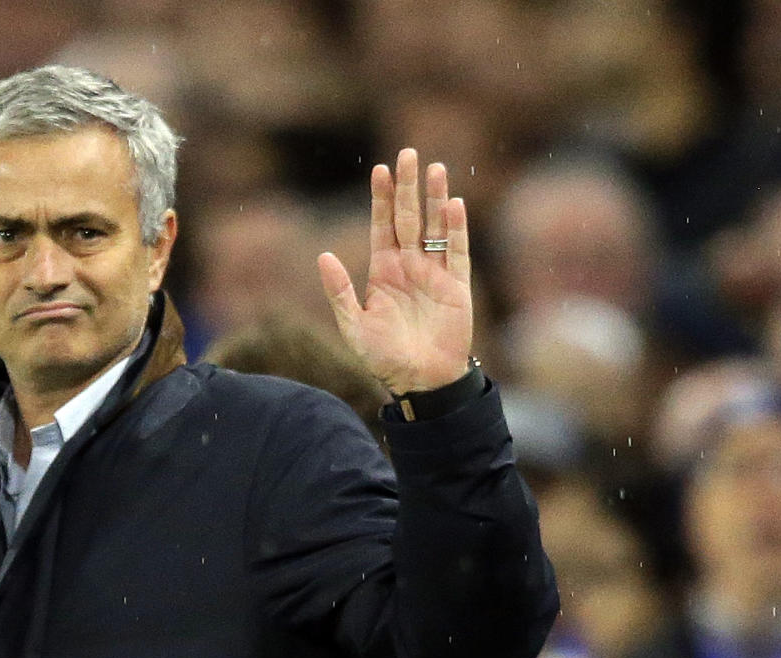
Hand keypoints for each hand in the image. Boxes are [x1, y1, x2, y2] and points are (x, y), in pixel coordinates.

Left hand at [318, 148, 472, 393]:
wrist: (421, 381)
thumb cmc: (384, 357)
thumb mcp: (354, 326)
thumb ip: (339, 291)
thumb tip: (322, 255)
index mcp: (383, 271)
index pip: (382, 226)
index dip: (381, 198)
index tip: (380, 169)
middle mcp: (409, 266)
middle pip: (408, 217)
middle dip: (408, 186)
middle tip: (408, 153)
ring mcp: (435, 273)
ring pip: (435, 227)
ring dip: (435, 198)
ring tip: (435, 168)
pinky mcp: (457, 286)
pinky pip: (458, 251)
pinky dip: (457, 229)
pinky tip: (455, 205)